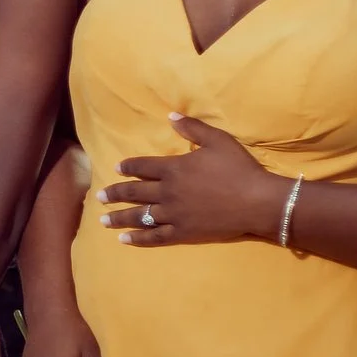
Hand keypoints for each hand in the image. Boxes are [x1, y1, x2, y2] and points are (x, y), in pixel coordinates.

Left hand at [98, 113, 290, 246]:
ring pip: (139, 216)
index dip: (128, 167)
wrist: (257, 201)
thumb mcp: (218, 141)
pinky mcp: (183, 232)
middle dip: (115, 194)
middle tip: (99, 197)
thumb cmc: (239, 169)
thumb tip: (171, 116)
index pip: (142, 166)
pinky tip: (124, 240)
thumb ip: (193, 128)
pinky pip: (155, 237)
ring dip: (119, 218)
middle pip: (134, 192)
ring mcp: (173, 214)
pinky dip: (138, 239)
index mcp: (173, 168)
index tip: (116, 169)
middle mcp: (167, 192)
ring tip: (103, 220)